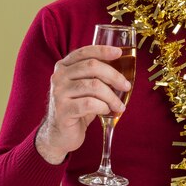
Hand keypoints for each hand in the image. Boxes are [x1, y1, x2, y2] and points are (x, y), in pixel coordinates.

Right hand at [35, 45, 130, 163]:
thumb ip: (96, 75)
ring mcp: (59, 93)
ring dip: (112, 96)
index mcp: (64, 66)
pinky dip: (103, 106)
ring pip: (93, 86)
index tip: (119, 53)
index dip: (103, 50)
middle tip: (126, 86)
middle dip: (114, 76)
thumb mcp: (85, 87)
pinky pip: (90, 103)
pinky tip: (106, 111)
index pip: (84, 52)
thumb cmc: (78, 107)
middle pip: (92, 66)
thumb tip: (122, 66)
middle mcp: (59, 76)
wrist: (60, 134)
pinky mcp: (63, 110)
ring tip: (119, 105)